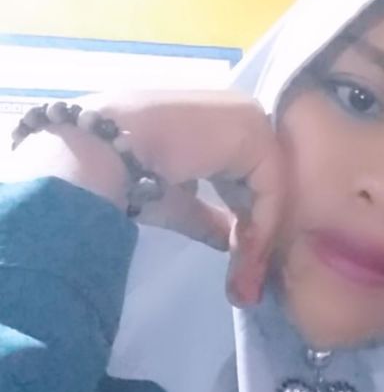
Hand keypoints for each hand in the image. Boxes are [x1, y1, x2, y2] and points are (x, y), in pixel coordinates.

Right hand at [5, 91, 285, 305]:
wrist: (104, 152)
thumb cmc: (129, 172)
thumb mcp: (177, 199)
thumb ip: (211, 218)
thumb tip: (232, 242)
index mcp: (221, 123)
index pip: (250, 175)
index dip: (247, 221)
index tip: (242, 266)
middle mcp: (241, 112)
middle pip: (265, 180)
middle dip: (257, 231)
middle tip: (248, 278)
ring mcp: (250, 118)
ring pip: (272, 186)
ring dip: (260, 235)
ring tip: (246, 277)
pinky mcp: (253, 132)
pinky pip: (271, 186)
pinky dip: (262, 225)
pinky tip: (246, 255)